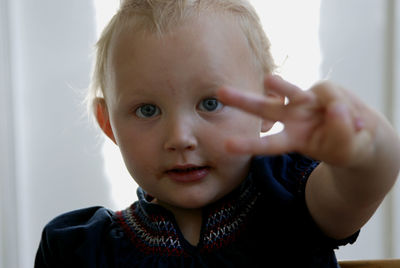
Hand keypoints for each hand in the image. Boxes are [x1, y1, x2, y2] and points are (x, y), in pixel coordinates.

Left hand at [217, 75, 375, 166]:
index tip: (226, 145)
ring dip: (278, 86)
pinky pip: (330, 94)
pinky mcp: (322, 90)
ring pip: (290, 90)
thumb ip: (340, 134)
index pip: (269, 143)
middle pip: (264, 108)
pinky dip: (342, 106)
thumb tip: (335, 108)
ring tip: (268, 81)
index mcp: (293, 140)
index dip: (249, 145)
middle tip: (219, 92)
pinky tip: (355, 121)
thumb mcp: (346, 151)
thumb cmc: (347, 148)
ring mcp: (306, 101)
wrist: (363, 133)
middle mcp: (293, 118)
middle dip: (243, 100)